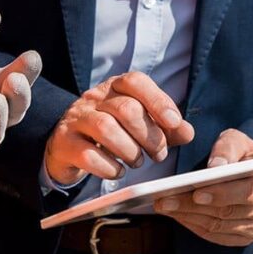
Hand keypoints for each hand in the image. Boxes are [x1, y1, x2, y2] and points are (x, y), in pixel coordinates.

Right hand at [45, 72, 194, 184]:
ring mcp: (76, 119)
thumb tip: (188, 132)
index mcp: (115, 86)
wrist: (68, 144)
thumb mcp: (141, 125)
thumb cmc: (113, 132)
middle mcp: (94, 98)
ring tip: (137, 162)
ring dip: (130, 150)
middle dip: (149, 135)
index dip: (158, 100)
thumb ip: (167, 128)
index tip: (174, 122)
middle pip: (125, 108)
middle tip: (159, 154)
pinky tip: (118, 171)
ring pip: (105, 128)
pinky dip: (109, 167)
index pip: (136, 82)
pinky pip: (87, 154)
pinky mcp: (64, 143)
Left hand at [154, 129, 252, 245]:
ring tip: (164, 205)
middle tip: (165, 200)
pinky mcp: (247, 237)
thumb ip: (227, 148)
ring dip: (189, 216)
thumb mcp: (237, 140)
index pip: (249, 192)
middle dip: (193, 206)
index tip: (195, 192)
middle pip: (229, 211)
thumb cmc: (242, 153)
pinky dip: (195, 226)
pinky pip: (218, 236)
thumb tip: (216, 167)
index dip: (222, 194)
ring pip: (220, 226)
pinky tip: (177, 215)